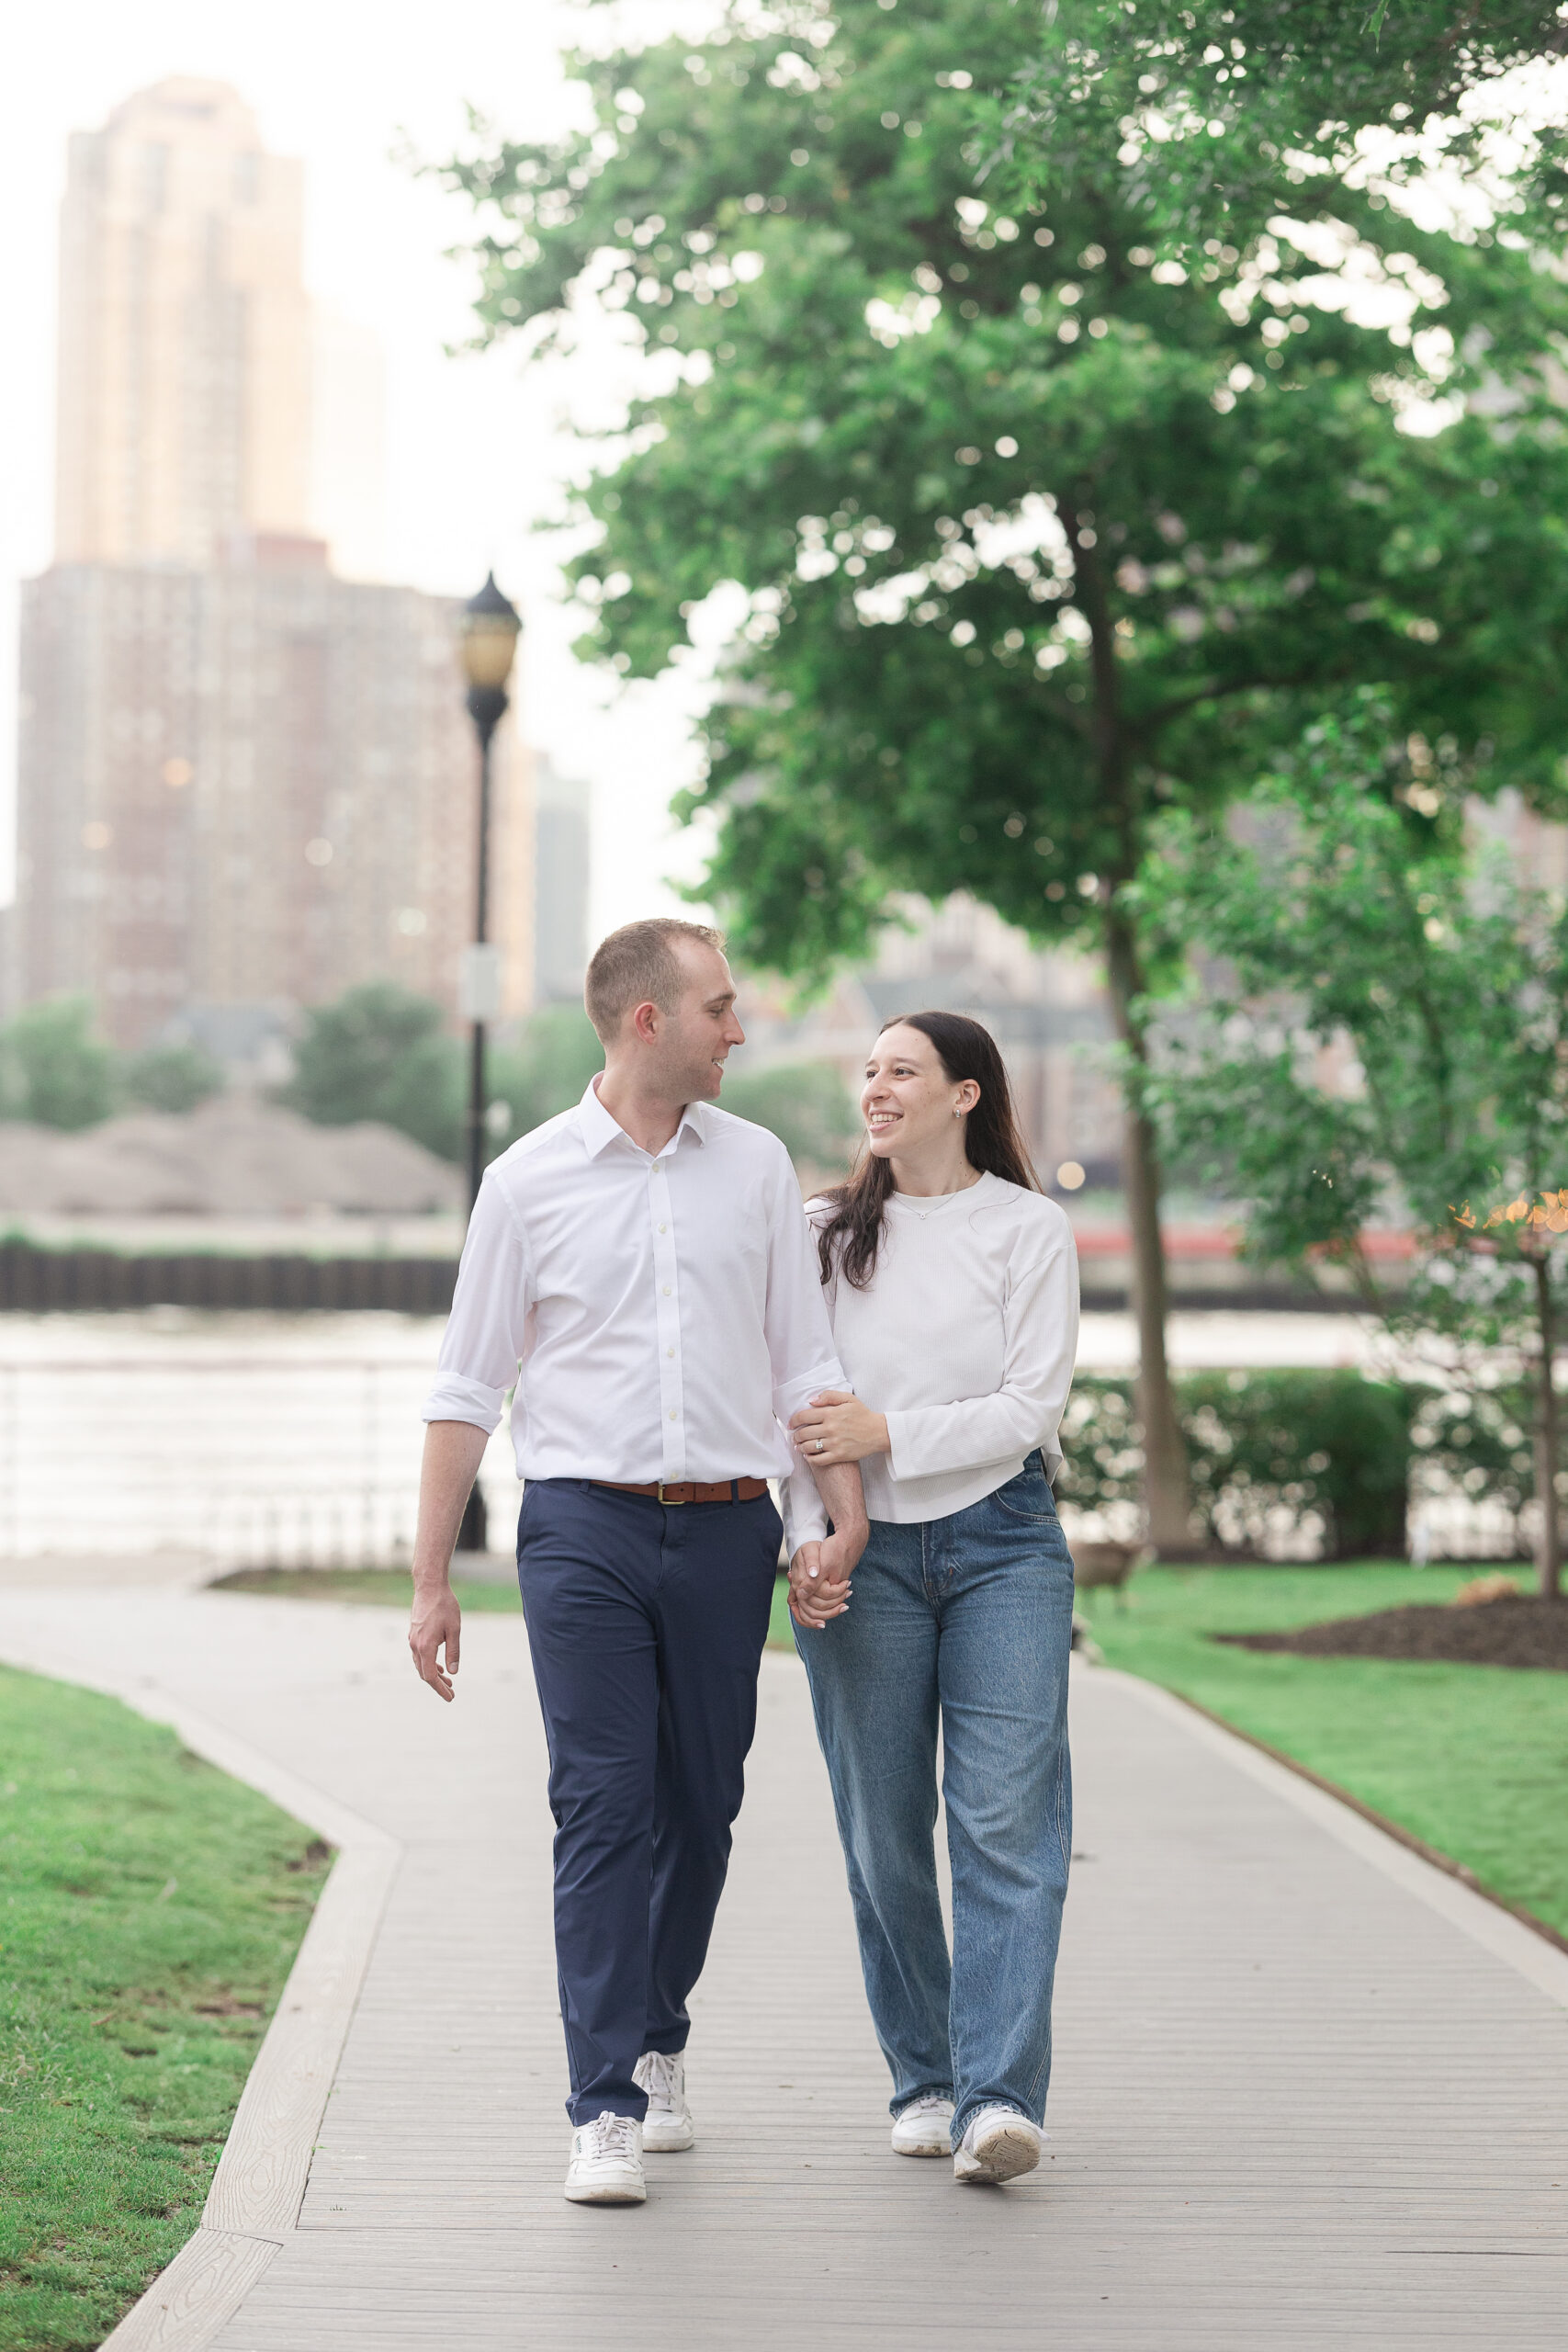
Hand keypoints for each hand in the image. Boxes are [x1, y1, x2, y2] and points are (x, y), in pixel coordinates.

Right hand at [409, 1579, 460, 1701]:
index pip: (430, 1676)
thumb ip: (454, 1652)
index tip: (450, 1697)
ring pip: (420, 1665)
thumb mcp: (455, 1630)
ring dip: (433, 1674)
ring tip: (448, 1680)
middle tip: (451, 1692)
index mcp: (425, 1647)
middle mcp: (415, 1646)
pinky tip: (439, 1666)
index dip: (440, 1689)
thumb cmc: (444, 1606)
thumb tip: (453, 1673)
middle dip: (438, 1684)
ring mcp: (412, 1640)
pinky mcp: (413, 1635)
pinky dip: (429, 1664)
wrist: (429, 1587)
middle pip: (424, 1673)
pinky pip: (419, 1656)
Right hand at [788, 1541, 851, 1631]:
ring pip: (813, 1613)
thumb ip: (811, 1564)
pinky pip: (814, 1608)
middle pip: (812, 1613)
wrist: (810, 1545)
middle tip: (846, 1605)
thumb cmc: (812, 1547)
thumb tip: (813, 1574)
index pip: (807, 1607)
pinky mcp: (807, 1591)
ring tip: (845, 1605)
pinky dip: (826, 1610)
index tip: (843, 1607)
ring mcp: (802, 1592)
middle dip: (831, 1611)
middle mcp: (798, 1591)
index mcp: (798, 1583)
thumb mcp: (811, 1552)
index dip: (824, 1613)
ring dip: (830, 1612)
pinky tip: (839, 1605)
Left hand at [789, 1390, 889, 1466]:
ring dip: (800, 1447)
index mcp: (830, 1413)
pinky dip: (810, 1459)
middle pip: (803, 1433)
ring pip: (808, 1447)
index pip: (803, 1417)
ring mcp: (834, 1443)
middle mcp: (830, 1428)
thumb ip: (829, 1396)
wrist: (878, 1432)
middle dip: (795, 1436)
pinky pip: (818, 1460)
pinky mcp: (839, 1455)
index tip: (791, 1424)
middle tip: (795, 1437)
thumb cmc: (862, 1414)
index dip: (793, 1421)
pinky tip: (809, 1456)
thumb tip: (811, 1401)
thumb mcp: (848, 1398)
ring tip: (800, 1446)